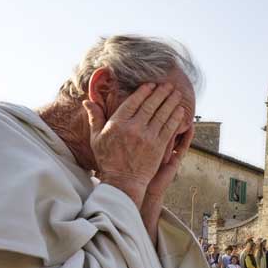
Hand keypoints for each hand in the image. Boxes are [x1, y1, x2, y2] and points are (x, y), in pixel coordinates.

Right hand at [84, 83, 186, 206]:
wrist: (122, 182)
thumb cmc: (108, 160)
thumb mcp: (96, 138)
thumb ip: (95, 118)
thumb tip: (87, 100)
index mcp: (118, 123)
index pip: (133, 102)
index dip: (144, 92)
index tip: (151, 85)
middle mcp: (134, 128)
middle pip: (150, 105)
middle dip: (161, 93)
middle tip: (168, 85)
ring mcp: (148, 137)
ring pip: (162, 114)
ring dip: (171, 102)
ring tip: (177, 93)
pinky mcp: (158, 147)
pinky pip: (169, 128)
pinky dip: (175, 118)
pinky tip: (180, 110)